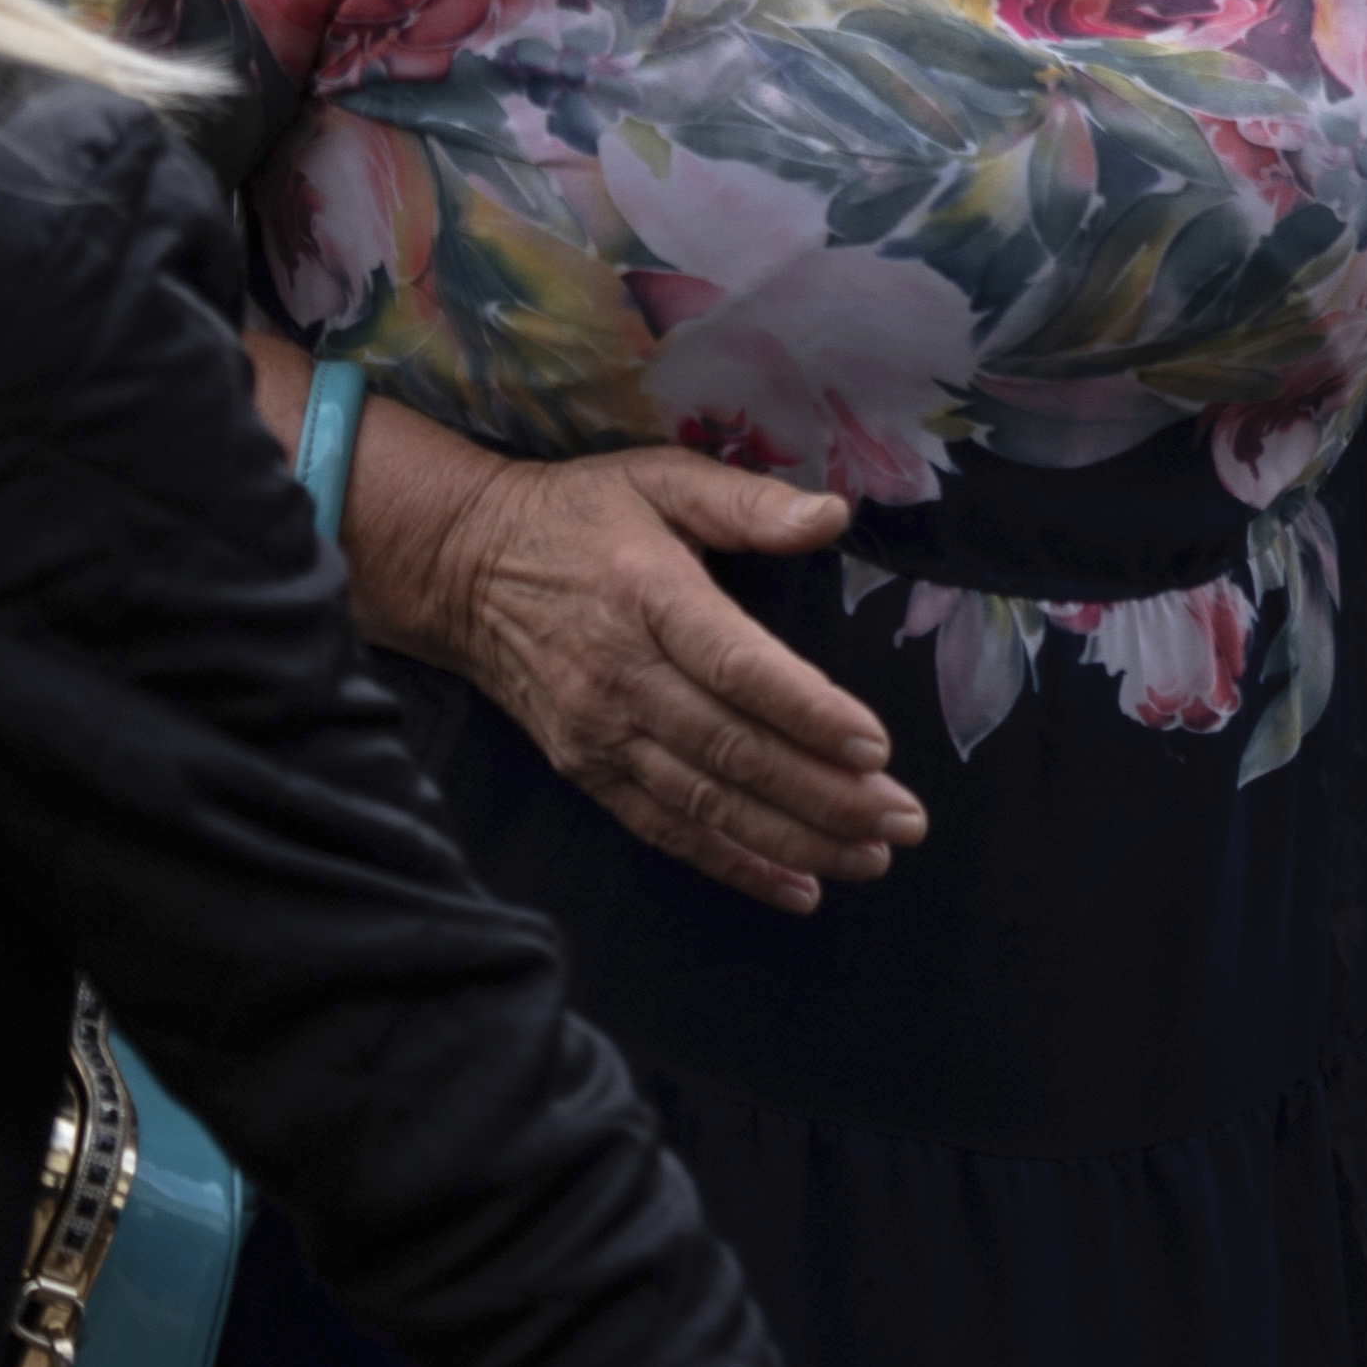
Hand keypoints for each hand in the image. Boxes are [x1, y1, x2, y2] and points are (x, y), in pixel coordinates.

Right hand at [391, 444, 914, 910]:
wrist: (461, 569)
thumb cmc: (581, 517)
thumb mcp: (662, 480)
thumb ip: (749, 501)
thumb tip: (833, 513)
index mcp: (649, 596)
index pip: (736, 666)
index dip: (807, 711)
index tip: (875, 746)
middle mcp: (621, 676)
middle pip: (732, 749)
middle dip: (825, 794)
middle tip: (904, 819)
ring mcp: (599, 732)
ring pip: (706, 800)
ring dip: (792, 839)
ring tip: (871, 858)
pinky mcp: (585, 769)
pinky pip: (664, 827)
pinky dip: (730, 863)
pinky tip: (796, 887)